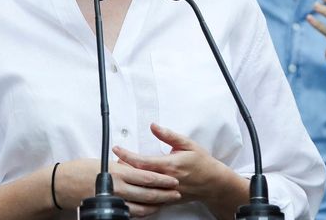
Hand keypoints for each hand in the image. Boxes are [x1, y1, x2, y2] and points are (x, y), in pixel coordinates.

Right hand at [55, 158, 180, 216]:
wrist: (63, 185)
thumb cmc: (80, 170)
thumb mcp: (103, 162)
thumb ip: (121, 166)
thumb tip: (134, 166)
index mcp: (118, 173)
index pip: (146, 177)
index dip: (162, 180)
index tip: (173, 180)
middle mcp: (119, 188)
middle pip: (148, 193)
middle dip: (165, 194)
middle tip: (176, 193)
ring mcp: (114, 201)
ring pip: (141, 207)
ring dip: (156, 205)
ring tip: (165, 203)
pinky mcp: (109, 210)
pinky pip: (130, 214)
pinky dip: (142, 212)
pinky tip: (148, 210)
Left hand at [113, 124, 242, 206]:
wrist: (214, 183)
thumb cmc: (202, 162)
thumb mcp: (187, 144)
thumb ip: (168, 135)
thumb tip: (153, 126)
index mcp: (170, 165)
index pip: (142, 161)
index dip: (127, 155)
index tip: (116, 149)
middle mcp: (167, 179)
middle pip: (138, 176)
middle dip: (123, 168)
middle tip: (111, 161)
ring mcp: (167, 191)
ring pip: (142, 188)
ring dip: (129, 180)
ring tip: (117, 172)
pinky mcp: (168, 199)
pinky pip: (151, 198)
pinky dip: (139, 192)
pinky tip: (131, 187)